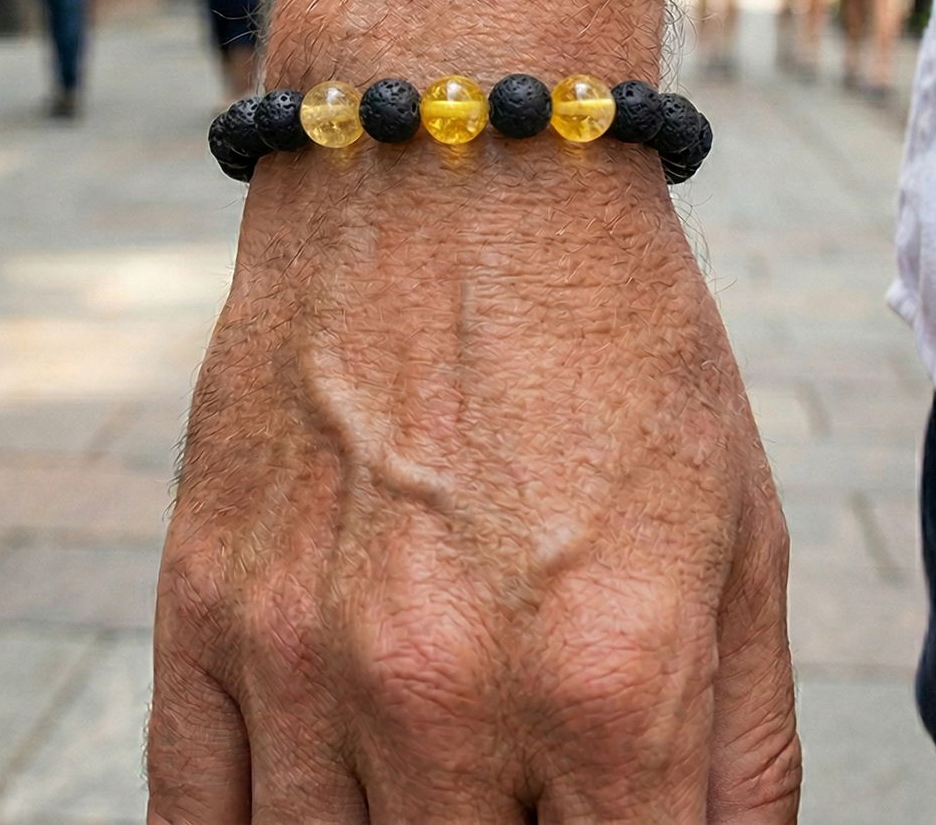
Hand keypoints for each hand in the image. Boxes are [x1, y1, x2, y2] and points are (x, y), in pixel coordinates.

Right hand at [151, 149, 796, 822]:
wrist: (459, 176)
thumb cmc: (618, 343)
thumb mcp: (739, 537)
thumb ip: (742, 753)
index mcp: (607, 687)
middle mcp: (443, 693)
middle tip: (523, 799)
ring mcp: (302, 655)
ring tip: (434, 793)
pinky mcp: (204, 605)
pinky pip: (193, 817)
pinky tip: (298, 824)